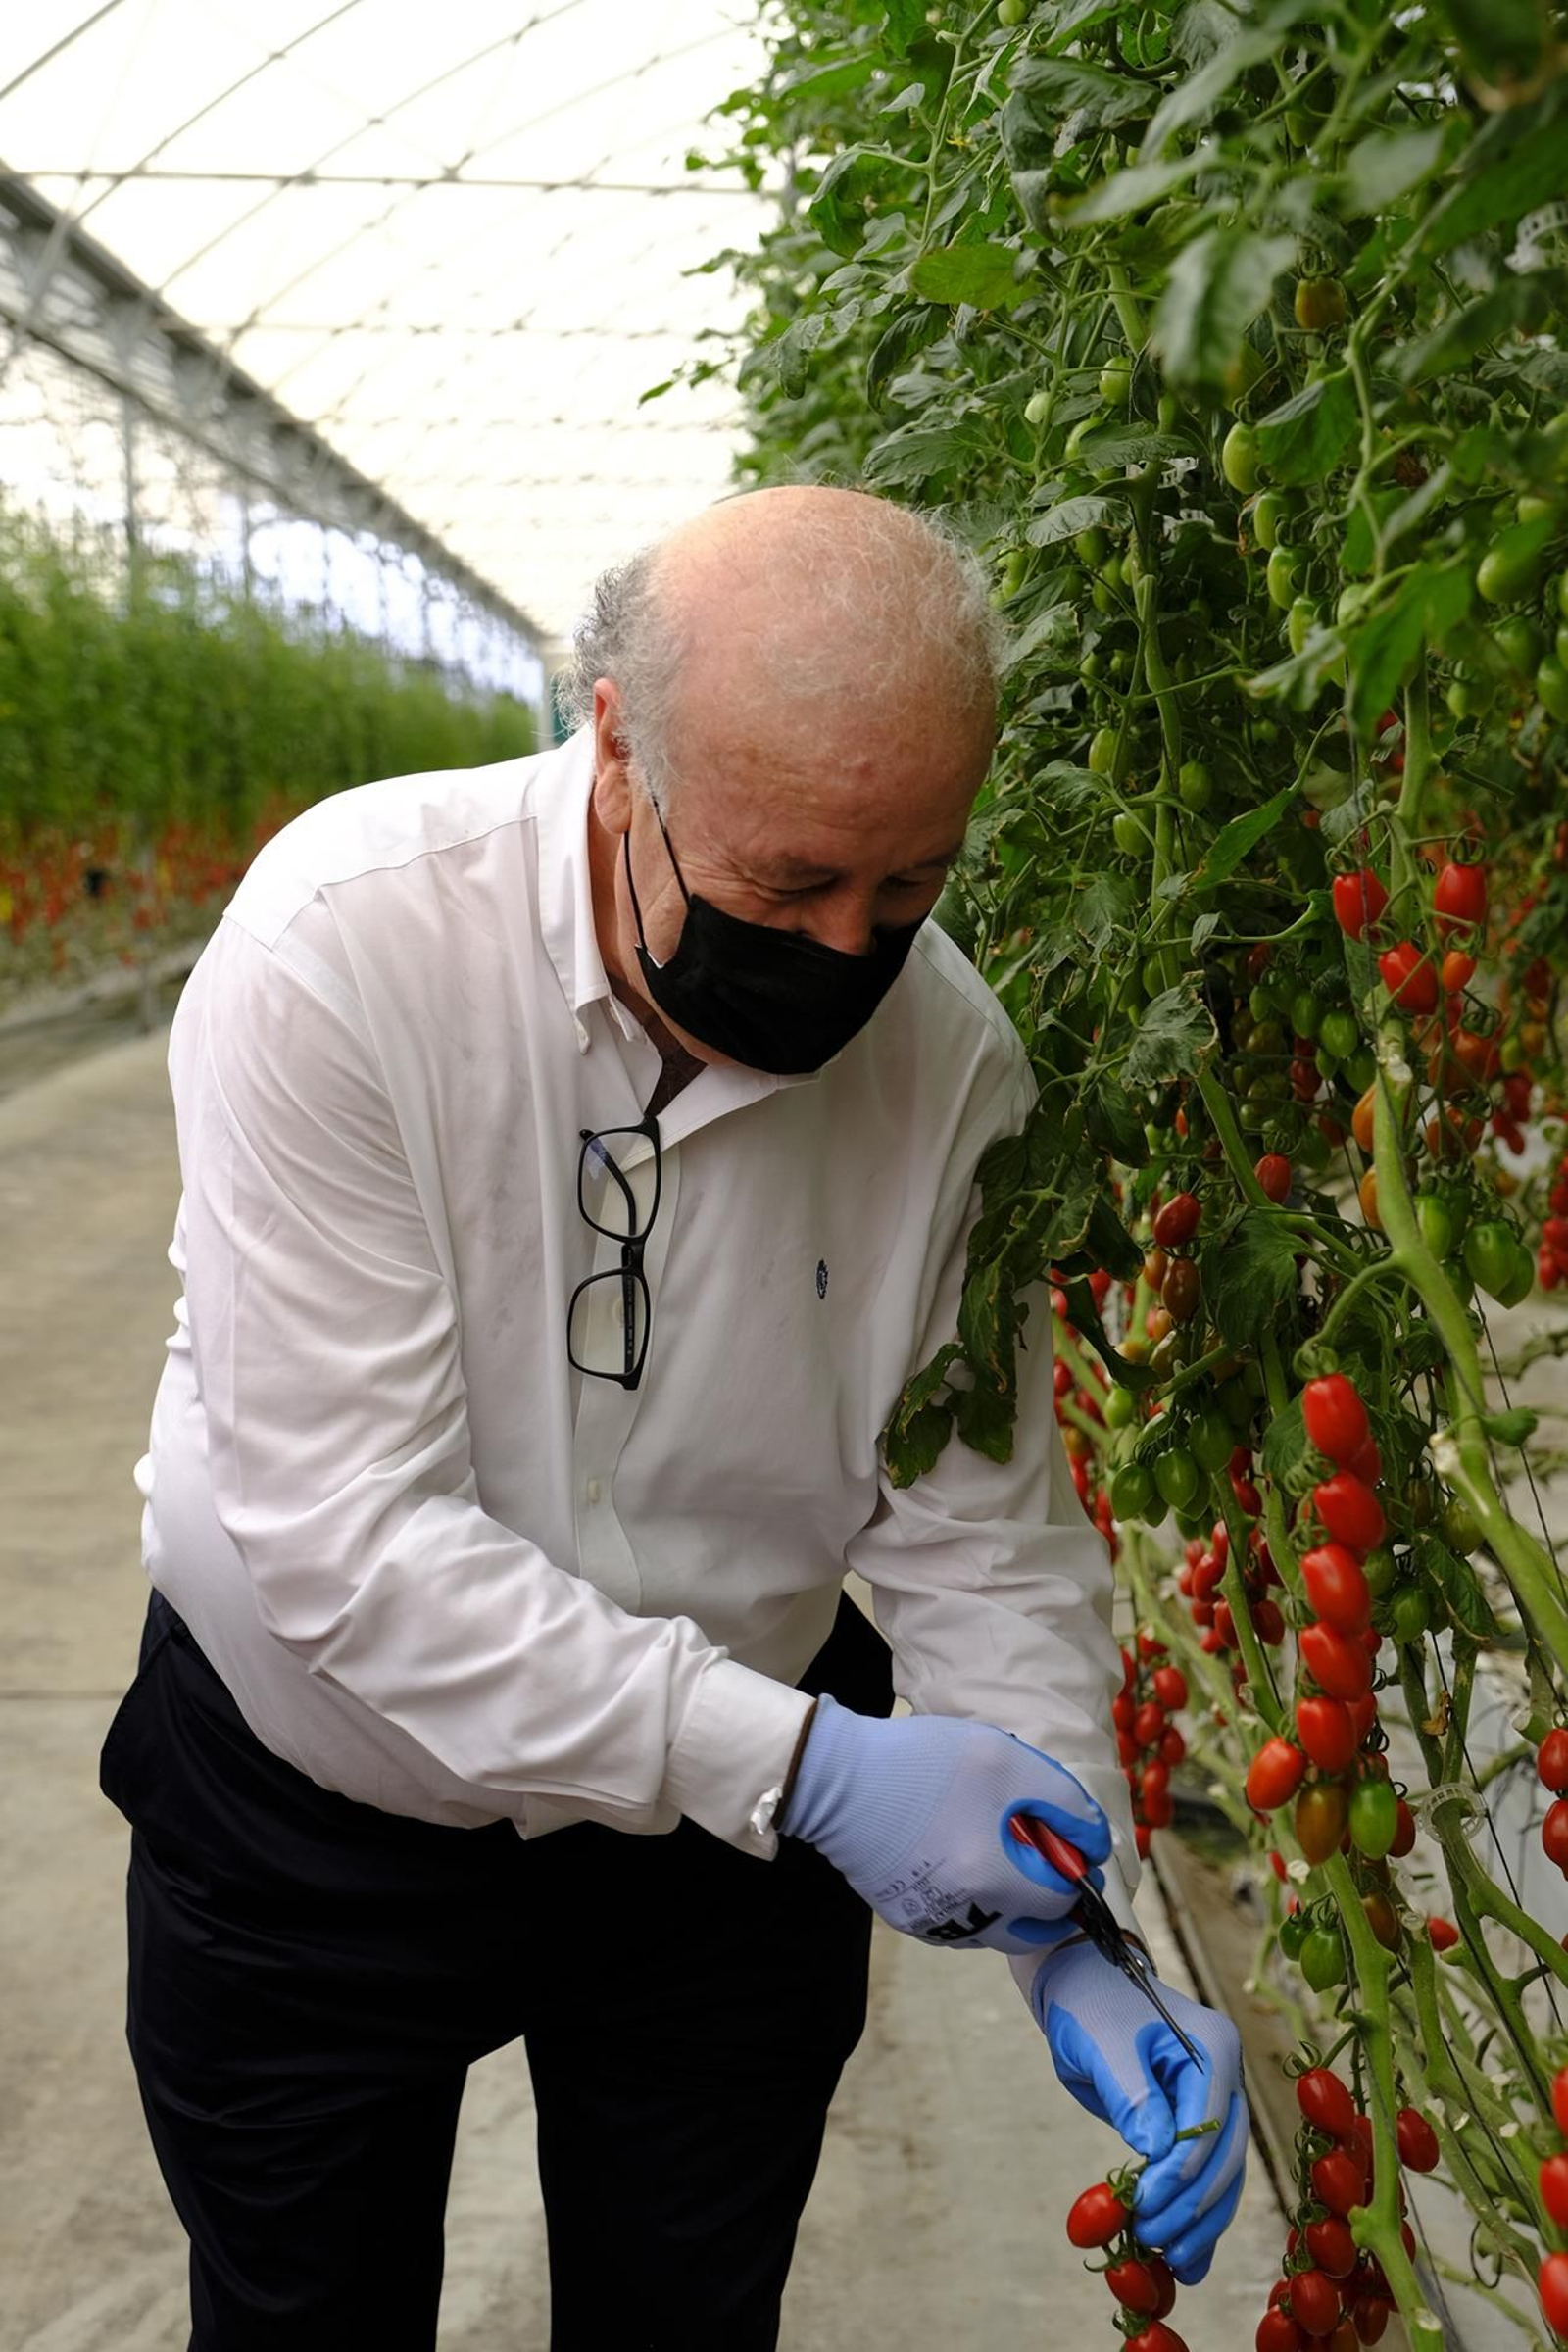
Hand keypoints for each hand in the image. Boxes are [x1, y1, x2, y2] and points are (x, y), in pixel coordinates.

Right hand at [777, 1692, 1113, 1954]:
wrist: (834, 1779)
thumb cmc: (922, 1762)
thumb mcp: (1004, 1759)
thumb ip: (1061, 1800)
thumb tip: (1091, 1840)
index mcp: (994, 1880)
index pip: (1062, 1900)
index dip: (1074, 1870)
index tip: (1070, 1844)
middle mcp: (966, 1916)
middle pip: (1032, 1927)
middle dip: (1048, 1894)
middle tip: (1042, 1853)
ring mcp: (933, 1922)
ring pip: (996, 1926)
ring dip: (1011, 1897)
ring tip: (998, 1848)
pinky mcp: (907, 1918)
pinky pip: (960, 1920)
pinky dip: (973, 1899)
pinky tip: (960, 1857)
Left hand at [1019, 1940, 1248, 2283]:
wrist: (1082, 1985)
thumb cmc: (1089, 2007)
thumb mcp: (1103, 2046)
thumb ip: (1132, 2095)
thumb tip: (1158, 2153)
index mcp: (1213, 2048)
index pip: (1209, 2123)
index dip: (1180, 2170)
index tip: (1145, 2206)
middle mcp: (1226, 2077)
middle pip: (1226, 2156)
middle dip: (1192, 2205)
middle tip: (1152, 2239)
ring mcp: (1218, 2102)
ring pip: (1223, 2175)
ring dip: (1201, 2223)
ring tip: (1174, 2264)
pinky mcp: (1199, 2125)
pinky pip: (1208, 2178)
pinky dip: (1198, 2219)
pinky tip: (1187, 2261)